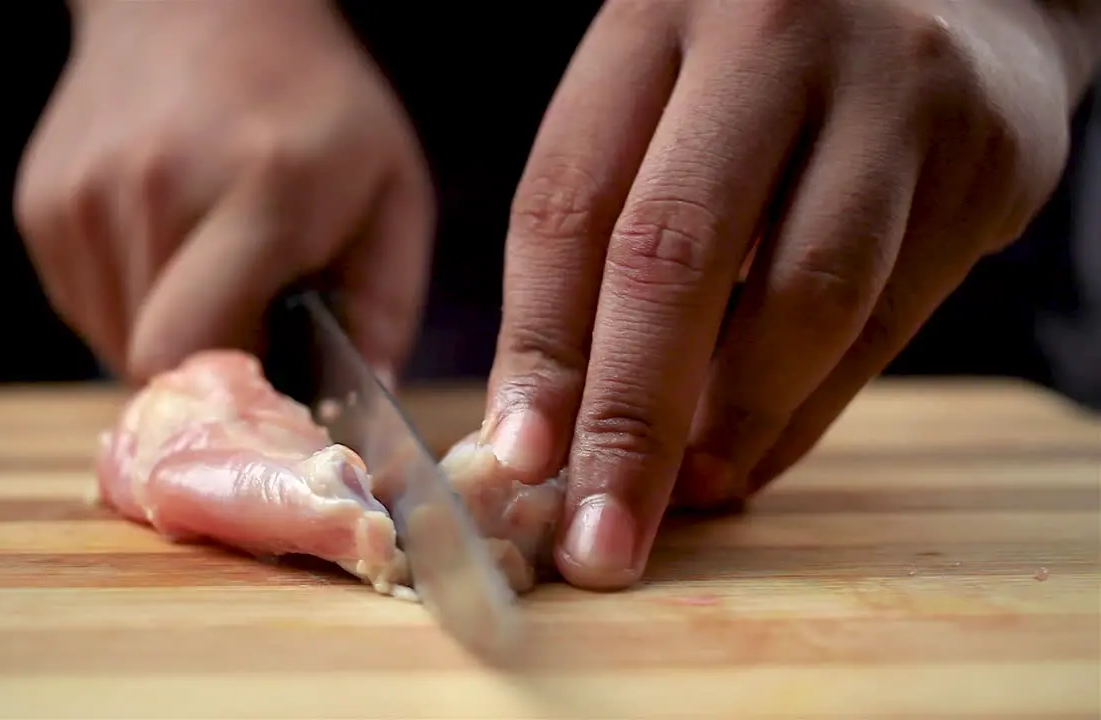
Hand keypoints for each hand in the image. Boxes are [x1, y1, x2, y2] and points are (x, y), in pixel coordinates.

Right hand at [16, 0, 431, 384]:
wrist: (199, 1)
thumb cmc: (316, 105)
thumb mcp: (390, 191)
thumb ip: (387, 305)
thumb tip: (369, 407)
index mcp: (258, 193)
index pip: (192, 353)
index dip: (230, 399)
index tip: (270, 390)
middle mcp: (153, 193)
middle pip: (154, 363)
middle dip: (209, 372)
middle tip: (254, 332)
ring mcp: (83, 199)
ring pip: (114, 344)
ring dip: (168, 338)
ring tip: (213, 275)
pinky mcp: (44, 206)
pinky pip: (86, 307)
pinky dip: (131, 305)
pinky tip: (169, 250)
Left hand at [485, 0, 1096, 588]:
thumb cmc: (762, 58)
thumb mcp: (657, 95)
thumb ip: (599, 233)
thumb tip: (546, 425)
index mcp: (655, 11)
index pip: (569, 205)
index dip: (540, 350)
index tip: (520, 460)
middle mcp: (775, 38)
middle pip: (672, 258)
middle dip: (627, 422)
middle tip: (599, 538)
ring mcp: (896, 93)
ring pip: (803, 302)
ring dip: (733, 428)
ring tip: (684, 496)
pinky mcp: (988, 158)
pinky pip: (890, 321)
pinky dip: (812, 407)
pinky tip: (758, 450)